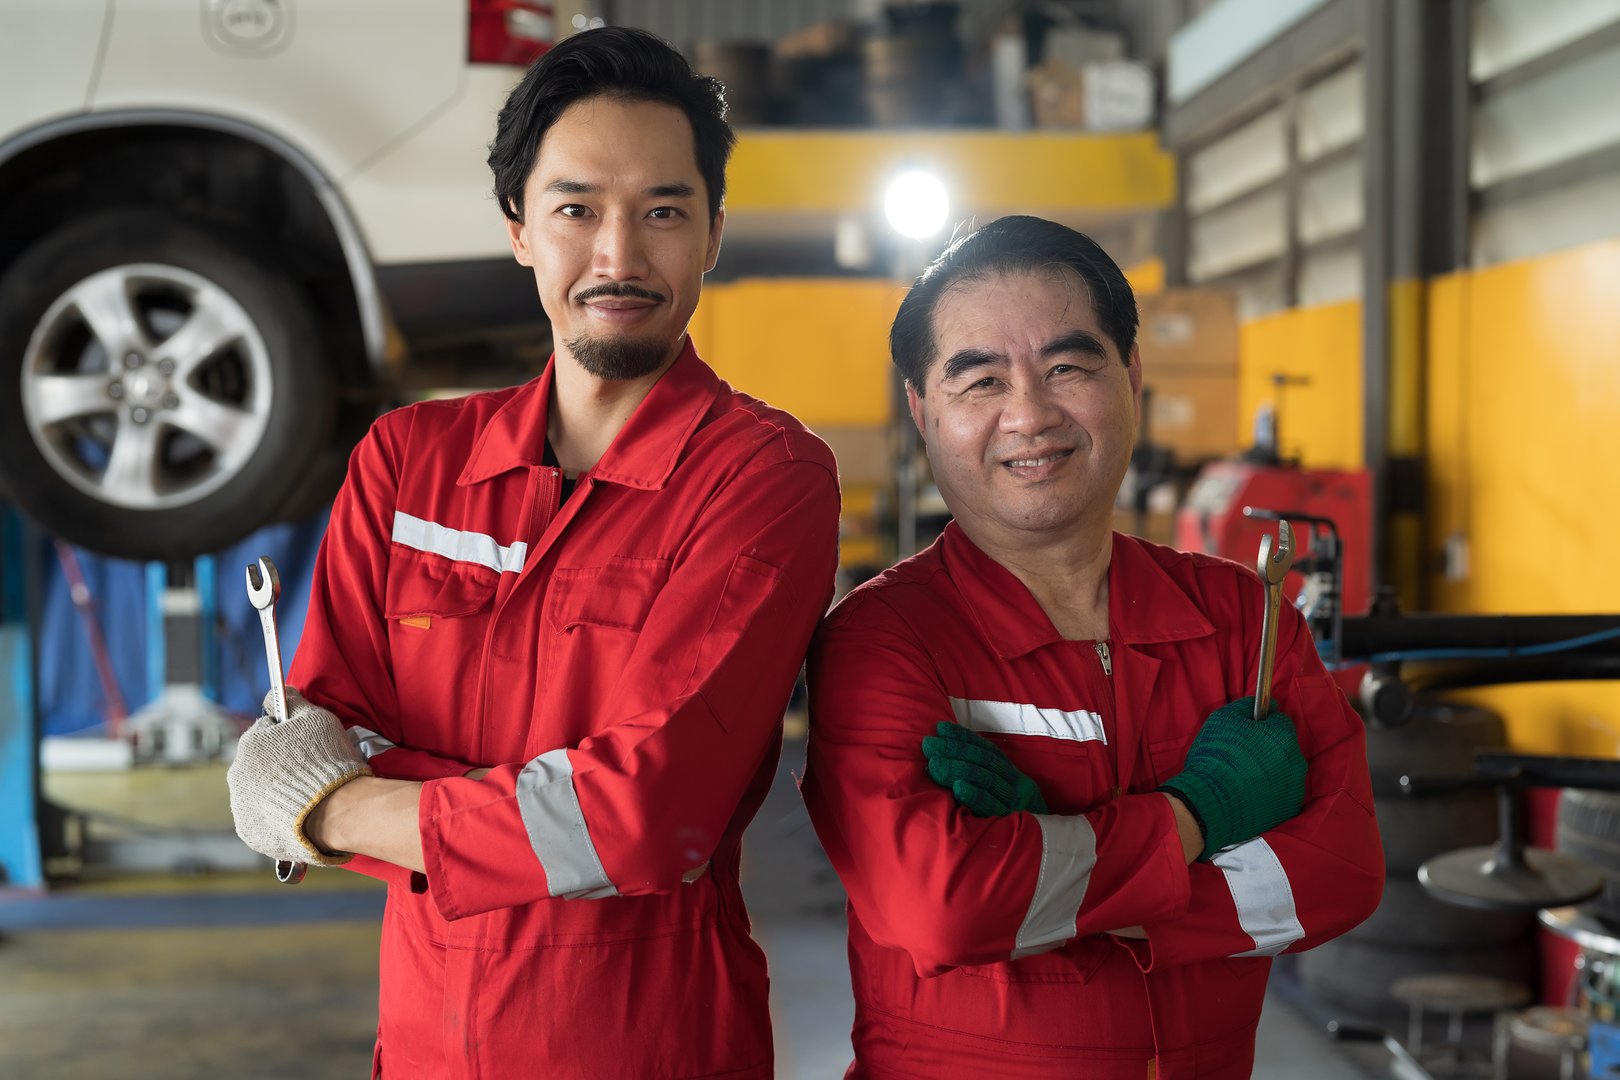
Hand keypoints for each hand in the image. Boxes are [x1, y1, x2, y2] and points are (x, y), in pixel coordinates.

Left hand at [227, 688, 372, 865]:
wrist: (335, 812)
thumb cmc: (326, 760)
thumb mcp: (316, 718)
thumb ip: (292, 701)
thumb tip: (277, 691)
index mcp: (250, 743)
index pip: (266, 731)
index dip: (289, 736)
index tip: (307, 745)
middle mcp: (237, 775)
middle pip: (259, 763)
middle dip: (279, 764)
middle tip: (309, 771)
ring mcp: (241, 807)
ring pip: (259, 792)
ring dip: (276, 791)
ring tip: (307, 797)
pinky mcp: (251, 833)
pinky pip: (263, 819)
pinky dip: (277, 816)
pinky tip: (298, 815)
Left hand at [922, 721, 1047, 815]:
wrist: (1049, 849)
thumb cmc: (1018, 823)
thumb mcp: (1007, 798)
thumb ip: (986, 782)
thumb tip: (949, 763)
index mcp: (1014, 776)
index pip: (987, 751)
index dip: (964, 737)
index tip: (941, 728)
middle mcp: (1017, 785)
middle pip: (983, 762)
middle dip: (954, 750)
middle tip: (929, 744)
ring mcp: (1017, 802)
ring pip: (986, 779)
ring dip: (958, 769)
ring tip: (934, 764)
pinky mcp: (1014, 821)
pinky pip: (993, 806)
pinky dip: (975, 795)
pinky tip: (958, 788)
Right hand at [1158, 696, 1305, 859]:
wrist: (1211, 802)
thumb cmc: (1216, 757)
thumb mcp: (1223, 719)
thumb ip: (1245, 706)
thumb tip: (1260, 703)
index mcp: (1283, 735)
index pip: (1280, 720)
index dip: (1263, 724)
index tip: (1248, 732)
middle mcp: (1296, 760)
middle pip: (1285, 746)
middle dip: (1269, 747)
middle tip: (1243, 755)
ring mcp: (1295, 786)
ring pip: (1285, 770)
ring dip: (1272, 769)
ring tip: (1245, 777)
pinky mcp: (1289, 808)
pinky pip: (1283, 792)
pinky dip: (1271, 791)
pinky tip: (1251, 792)